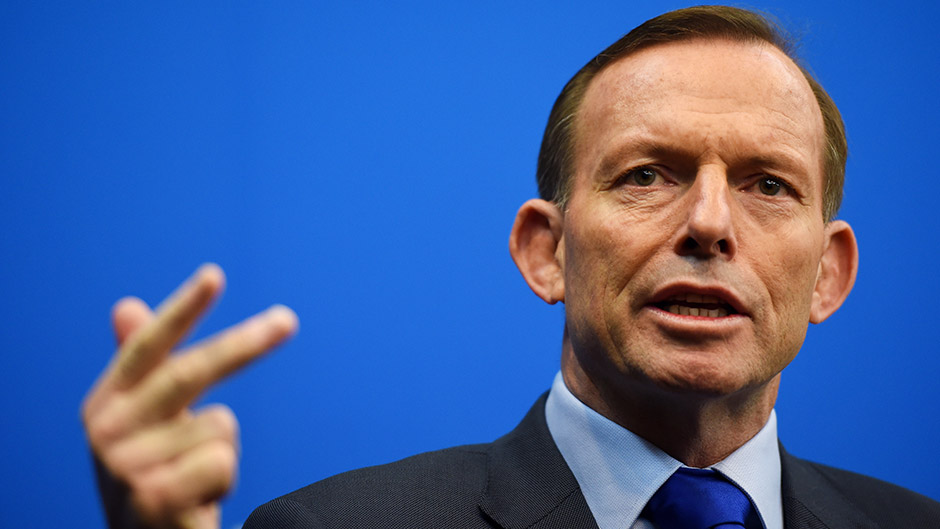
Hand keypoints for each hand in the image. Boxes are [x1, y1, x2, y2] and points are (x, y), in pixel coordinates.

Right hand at [82, 264, 297, 528]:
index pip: (148, 348)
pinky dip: (223, 482)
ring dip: (224, 453)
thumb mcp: (143, 425)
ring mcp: (125, 467)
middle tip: (288, 319)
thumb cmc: (154, 481)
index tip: (214, 275)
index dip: (182, 310)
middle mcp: (105, 432)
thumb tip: (126, 304)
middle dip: (245, 344)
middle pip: (190, 372)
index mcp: (104, 404)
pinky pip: (222, 462)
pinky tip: (197, 504)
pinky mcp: (152, 499)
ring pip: (221, 425)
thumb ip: (143, 370)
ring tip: (195, 483)